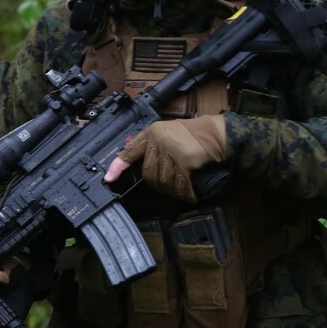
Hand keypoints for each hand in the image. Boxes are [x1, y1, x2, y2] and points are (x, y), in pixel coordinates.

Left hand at [104, 115, 226, 202]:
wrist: (217, 133)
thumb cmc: (195, 134)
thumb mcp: (168, 132)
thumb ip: (154, 145)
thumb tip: (141, 163)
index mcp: (152, 132)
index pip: (130, 151)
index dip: (118, 166)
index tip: (109, 179)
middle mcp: (158, 141)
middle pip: (149, 173)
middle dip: (159, 183)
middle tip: (171, 183)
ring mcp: (171, 151)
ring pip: (163, 181)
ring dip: (174, 190)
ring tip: (183, 188)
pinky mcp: (185, 161)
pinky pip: (180, 185)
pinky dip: (185, 193)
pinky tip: (190, 195)